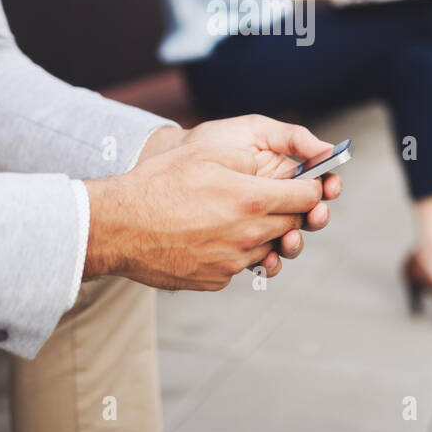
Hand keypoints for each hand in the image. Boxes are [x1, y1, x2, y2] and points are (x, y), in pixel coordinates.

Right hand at [137, 115, 342, 261]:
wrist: (118, 227)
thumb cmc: (159, 183)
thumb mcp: (207, 152)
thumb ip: (250, 158)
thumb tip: (272, 166)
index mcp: (252, 200)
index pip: (308, 197)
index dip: (313, 186)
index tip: (309, 182)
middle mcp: (249, 236)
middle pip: (293, 225)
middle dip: (288, 210)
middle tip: (269, 196)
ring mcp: (233, 263)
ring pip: (267, 247)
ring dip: (261, 232)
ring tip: (232, 214)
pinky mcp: (216, 279)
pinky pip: (239, 265)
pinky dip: (234, 250)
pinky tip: (210, 234)